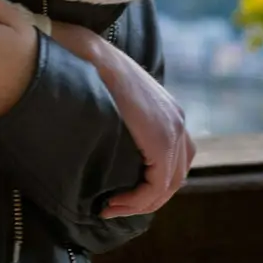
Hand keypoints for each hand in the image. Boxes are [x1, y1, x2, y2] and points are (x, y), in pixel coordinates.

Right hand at [51, 23, 195, 217]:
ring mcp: (173, 129)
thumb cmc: (86, 71)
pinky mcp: (162, 141)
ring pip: (169, 184)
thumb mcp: (111, 99)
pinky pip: (157, 185)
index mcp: (167, 111)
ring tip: (112, 207)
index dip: (147, 183)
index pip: (171, 160)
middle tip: (113, 207)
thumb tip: (99, 139)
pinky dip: (138, 200)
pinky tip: (113, 202)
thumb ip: (117, 119)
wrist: (85, 54)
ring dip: (142, 203)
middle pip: (174, 175)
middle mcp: (177, 121)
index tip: (115, 194)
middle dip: (145, 198)